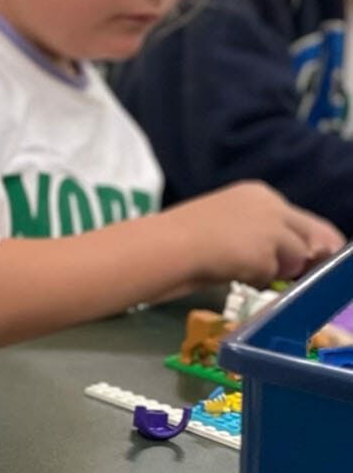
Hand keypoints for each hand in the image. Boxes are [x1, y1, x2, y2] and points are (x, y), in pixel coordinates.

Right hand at [173, 182, 344, 286]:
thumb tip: (276, 255)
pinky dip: (257, 280)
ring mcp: (271, 228)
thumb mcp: (224, 223)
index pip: (294, 217)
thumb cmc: (178, 234)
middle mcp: (270, 204)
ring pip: (297, 256)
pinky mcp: (267, 252)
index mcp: (255, 192)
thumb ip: (252, 231)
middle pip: (308, 234)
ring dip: (277, 268)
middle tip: (279, 272)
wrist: (164, 245)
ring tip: (245, 273)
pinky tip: (234, 276)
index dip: (294, 239)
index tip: (288, 255)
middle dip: (298, 254)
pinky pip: (273, 274)